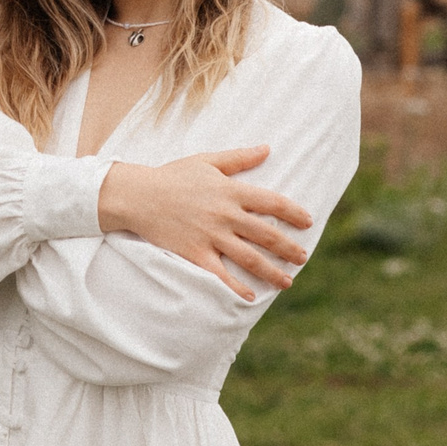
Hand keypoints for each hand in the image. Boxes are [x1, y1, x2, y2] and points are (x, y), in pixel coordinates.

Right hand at [95, 146, 313, 300]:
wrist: (138, 195)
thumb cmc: (172, 176)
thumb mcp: (207, 161)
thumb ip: (239, 158)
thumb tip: (267, 148)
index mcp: (231, 191)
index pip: (272, 203)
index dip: (293, 213)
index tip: (308, 222)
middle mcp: (226, 215)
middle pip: (267, 234)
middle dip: (289, 248)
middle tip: (303, 258)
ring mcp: (211, 236)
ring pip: (249, 258)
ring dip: (271, 271)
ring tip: (287, 281)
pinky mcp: (195, 253)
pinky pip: (220, 274)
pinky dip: (236, 287)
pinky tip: (250, 296)